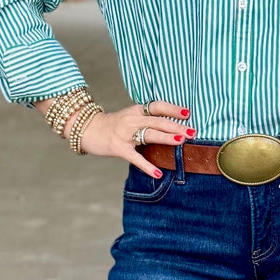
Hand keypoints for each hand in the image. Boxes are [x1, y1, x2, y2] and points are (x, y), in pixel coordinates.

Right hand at [70, 99, 195, 176]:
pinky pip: (135, 158)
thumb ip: (148, 120)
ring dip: (166, 137)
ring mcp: (125, 134)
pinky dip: (147, 166)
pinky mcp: (119, 148)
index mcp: (137, 110)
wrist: (87, 129)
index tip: (188, 113)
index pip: (157, 106)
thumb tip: (171, 127)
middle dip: (176, 126)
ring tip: (181, 141)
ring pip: (149, 134)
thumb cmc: (113, 125)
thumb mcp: (130, 117)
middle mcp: (132, 119)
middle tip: (192, 131)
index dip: (173, 109)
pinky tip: (158, 173)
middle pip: (158, 121)